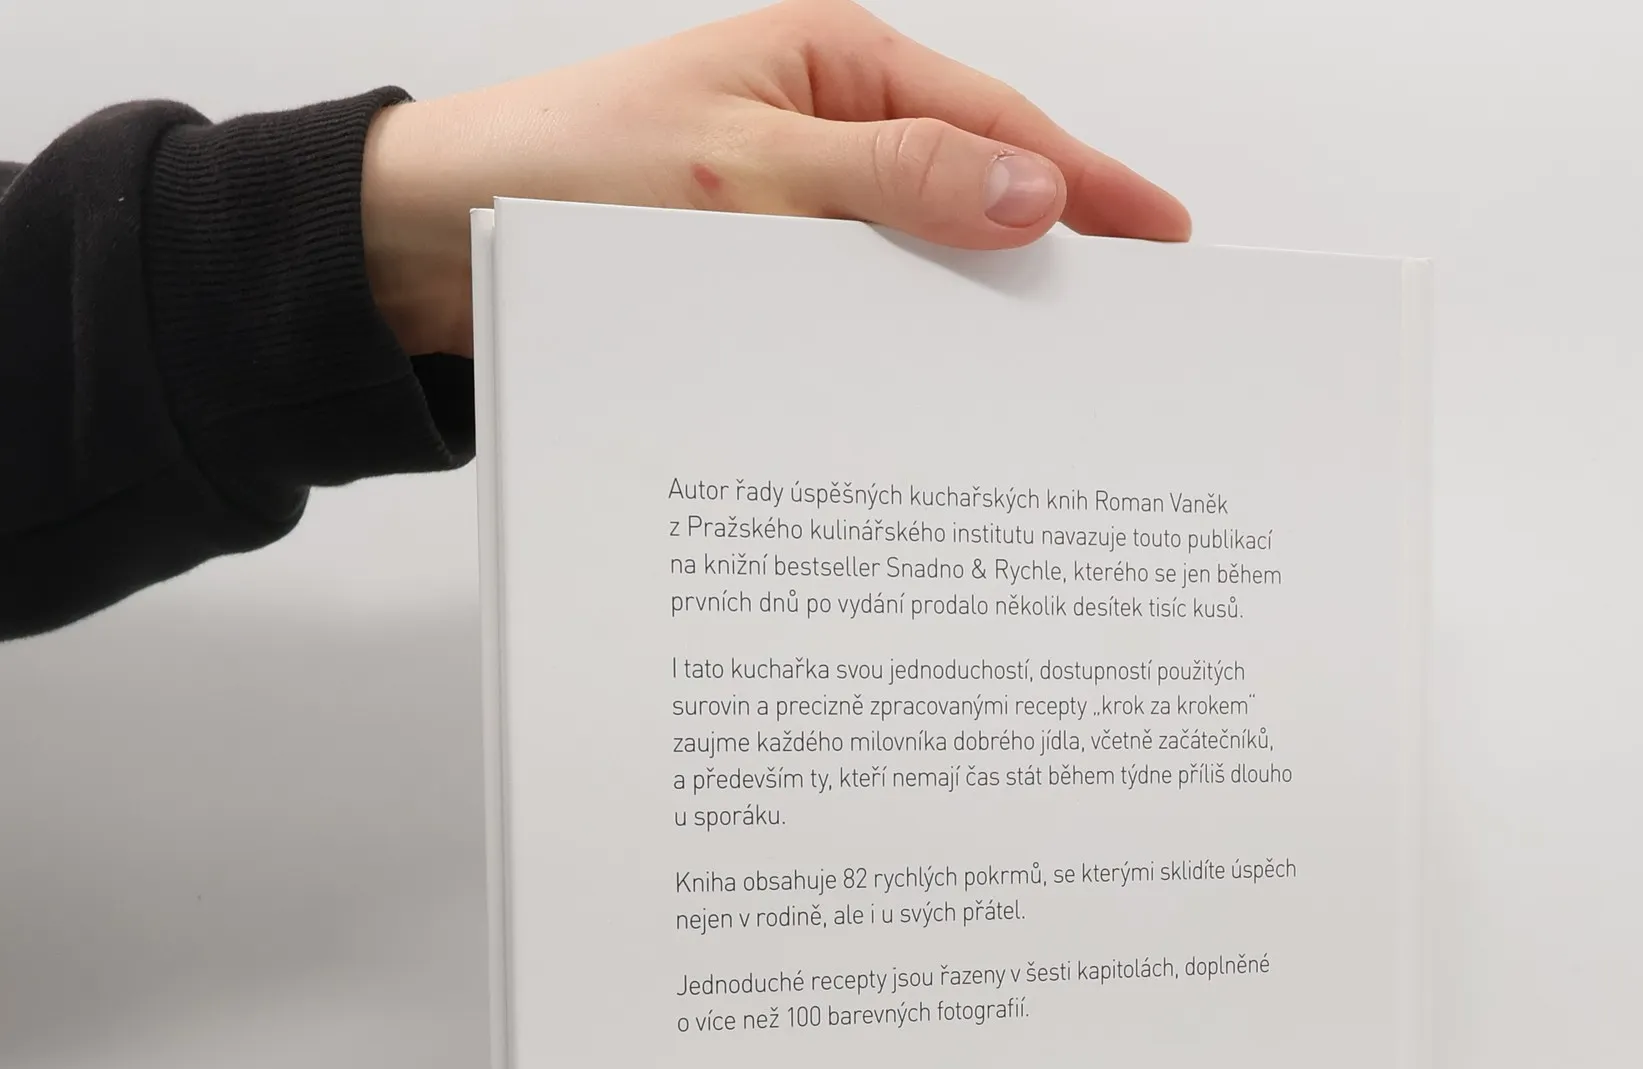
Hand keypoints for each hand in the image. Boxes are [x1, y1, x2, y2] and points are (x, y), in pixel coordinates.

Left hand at [360, 0, 1189, 356]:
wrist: (438, 241)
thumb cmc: (565, 173)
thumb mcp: (741, 171)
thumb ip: (890, 181)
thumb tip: (1030, 194)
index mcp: (833, 65)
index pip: (994, 127)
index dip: (1087, 185)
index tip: (1164, 237)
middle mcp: (824, 128)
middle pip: (972, 190)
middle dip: (1049, 253)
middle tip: (1126, 326)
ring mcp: (797, 203)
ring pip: (918, 259)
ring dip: (971, 311)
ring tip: (1048, 375)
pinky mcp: (762, 269)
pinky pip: (859, 302)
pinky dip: (900, 342)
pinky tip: (931, 389)